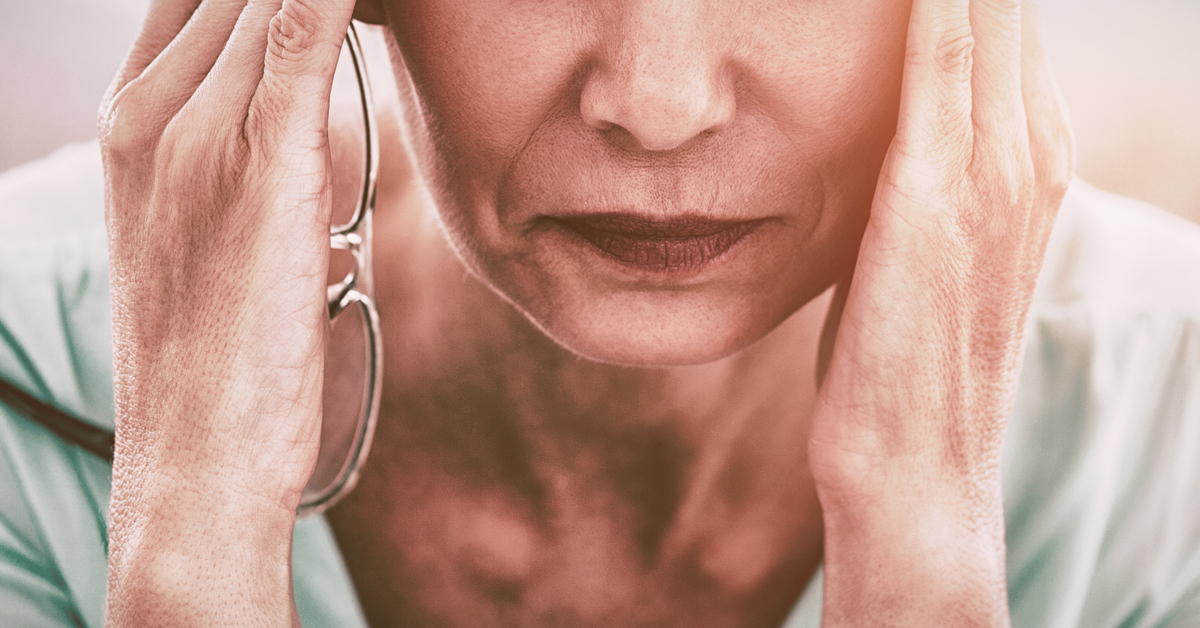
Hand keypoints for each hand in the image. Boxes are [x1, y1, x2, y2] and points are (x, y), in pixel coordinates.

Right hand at [99, 0, 355, 623]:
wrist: (198, 456)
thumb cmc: (219, 357)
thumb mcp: (213, 234)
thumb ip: (241, 156)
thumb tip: (297, 117)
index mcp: (131, 125)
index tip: (327, 7)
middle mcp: (150, 113)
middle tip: (373, 12)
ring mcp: (195, 133)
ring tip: (402, 10)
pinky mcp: (262, 164)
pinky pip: (299, 33)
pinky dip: (332, 1)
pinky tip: (375, 0)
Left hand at [808, 0, 1072, 623]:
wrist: (912, 460)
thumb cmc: (902, 356)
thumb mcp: (922, 246)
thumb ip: (922, 172)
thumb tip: (890, 125)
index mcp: (1024, 160)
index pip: (998, 23)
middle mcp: (1027, 150)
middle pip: (1000, 2)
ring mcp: (994, 171)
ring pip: (980, 13)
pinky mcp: (937, 195)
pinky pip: (938, 59)